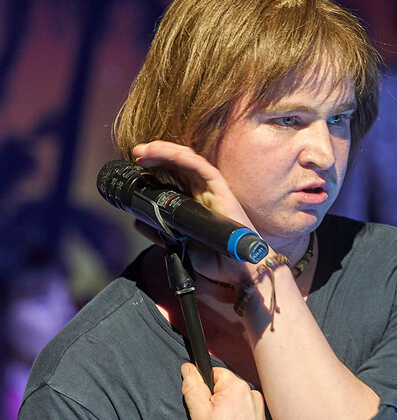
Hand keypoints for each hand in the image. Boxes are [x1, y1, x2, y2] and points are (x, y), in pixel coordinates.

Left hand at [132, 140, 254, 281]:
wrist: (237, 269)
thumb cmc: (216, 257)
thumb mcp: (178, 243)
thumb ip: (159, 233)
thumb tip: (138, 222)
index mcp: (194, 200)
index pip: (175, 174)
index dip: (157, 165)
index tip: (137, 165)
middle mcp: (203, 191)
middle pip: (179, 163)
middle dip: (157, 154)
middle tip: (137, 153)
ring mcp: (213, 190)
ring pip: (189, 161)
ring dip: (166, 151)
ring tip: (145, 151)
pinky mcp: (222, 192)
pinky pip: (204, 169)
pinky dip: (185, 159)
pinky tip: (168, 154)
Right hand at [181, 363, 271, 419]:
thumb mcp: (198, 413)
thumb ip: (192, 387)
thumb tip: (189, 368)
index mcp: (238, 387)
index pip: (214, 373)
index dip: (202, 388)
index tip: (198, 405)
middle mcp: (253, 394)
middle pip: (224, 390)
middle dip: (212, 403)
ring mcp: (261, 410)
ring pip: (234, 405)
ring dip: (223, 415)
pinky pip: (244, 418)